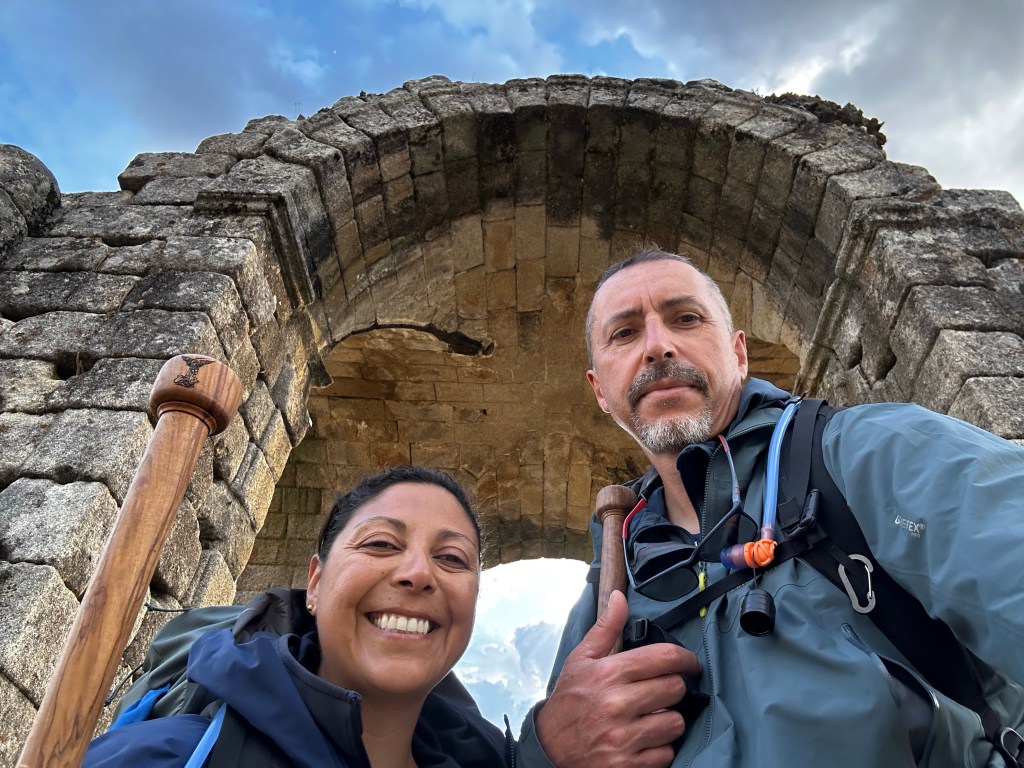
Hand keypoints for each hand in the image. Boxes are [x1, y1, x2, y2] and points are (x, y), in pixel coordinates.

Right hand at [535, 591, 699, 767]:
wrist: (548, 748)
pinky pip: (667, 753)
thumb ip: (605, 628)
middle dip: (673, 688)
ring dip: (669, 720)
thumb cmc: (568, 702)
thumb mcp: (580, 660)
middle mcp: (617, 704)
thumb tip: (619, 598)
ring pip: (676, 723)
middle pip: (676, 688)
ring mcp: (624, 737)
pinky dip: (660, 748)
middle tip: (661, 691)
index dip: (686, 659)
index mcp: (608, 674)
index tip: (689, 663)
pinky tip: (645, 740)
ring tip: (652, 717)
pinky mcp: (629, 764)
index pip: (664, 658)